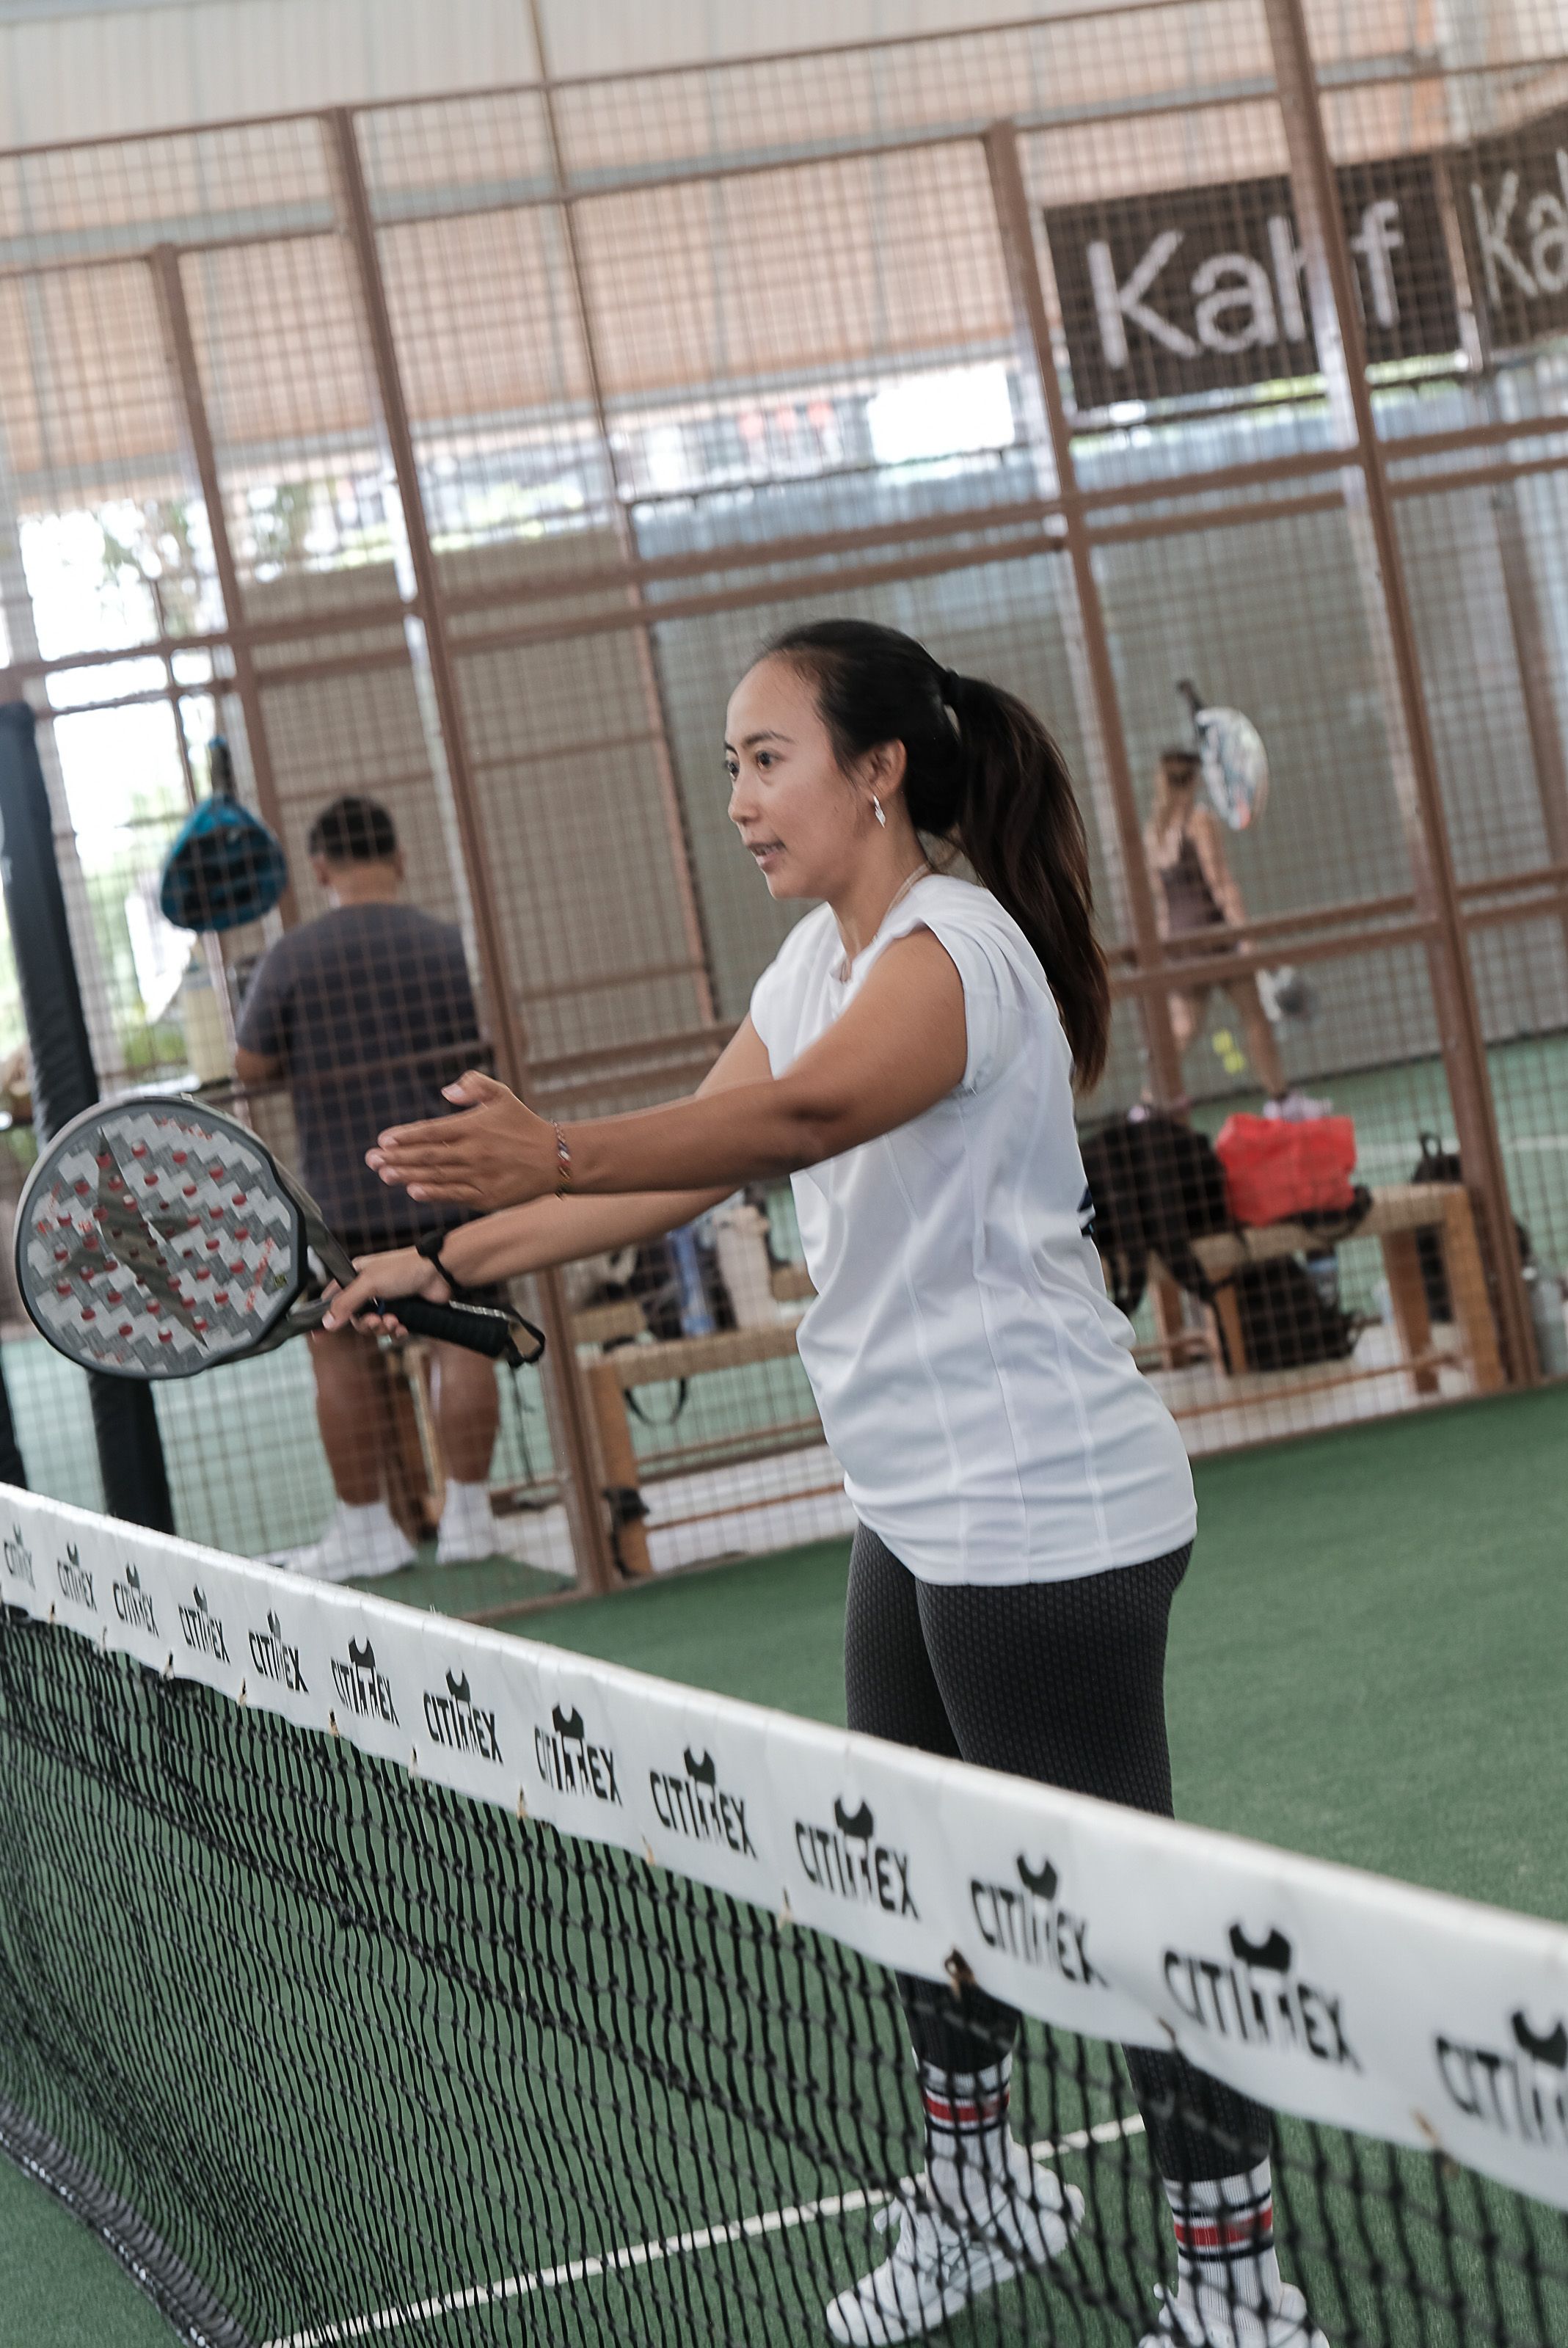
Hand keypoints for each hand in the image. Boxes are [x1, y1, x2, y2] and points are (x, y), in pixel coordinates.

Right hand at [321, 1248, 449, 1336]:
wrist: (440, 1273)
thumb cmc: (406, 1268)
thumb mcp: (369, 1283)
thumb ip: (346, 1303)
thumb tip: (327, 1322)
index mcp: (357, 1275)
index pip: (334, 1298)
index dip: (328, 1316)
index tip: (318, 1336)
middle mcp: (370, 1289)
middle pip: (356, 1318)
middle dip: (366, 1324)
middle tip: (377, 1321)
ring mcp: (388, 1301)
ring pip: (374, 1326)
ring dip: (383, 1328)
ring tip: (394, 1321)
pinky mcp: (404, 1312)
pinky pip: (392, 1330)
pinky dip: (396, 1331)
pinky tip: (403, 1326)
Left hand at [365, 1070, 556, 1208]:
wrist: (557, 1158)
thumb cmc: (524, 1125)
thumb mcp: (502, 1095)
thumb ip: (473, 1086)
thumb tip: (445, 1092)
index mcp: (474, 1126)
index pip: (431, 1130)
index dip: (405, 1136)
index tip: (383, 1140)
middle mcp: (474, 1152)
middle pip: (427, 1156)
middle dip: (396, 1158)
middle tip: (371, 1160)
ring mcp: (480, 1176)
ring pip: (436, 1177)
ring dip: (406, 1176)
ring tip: (384, 1175)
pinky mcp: (487, 1197)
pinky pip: (454, 1195)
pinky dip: (432, 1194)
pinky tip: (413, 1191)